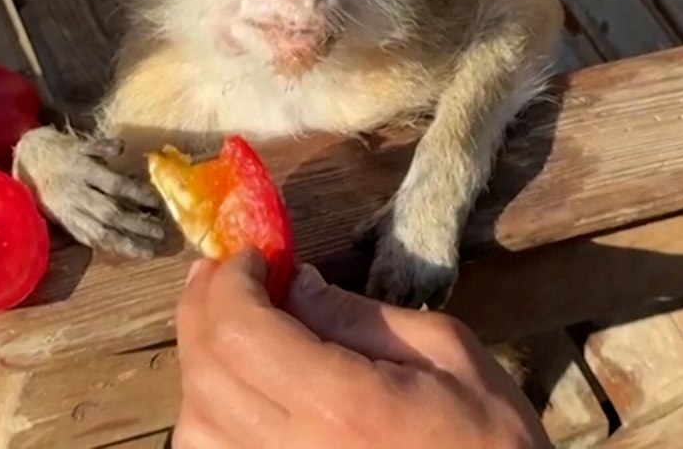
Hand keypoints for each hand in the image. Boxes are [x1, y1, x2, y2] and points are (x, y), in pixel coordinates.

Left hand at [173, 249, 550, 448]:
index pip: (238, 329)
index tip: (253, 252)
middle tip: (225, 273)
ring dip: (199, 369)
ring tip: (231, 331)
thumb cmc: (489, 438)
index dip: (230, 279)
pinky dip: (208, 421)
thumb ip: (359, 315)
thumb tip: (293, 283)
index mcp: (339, 404)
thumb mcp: (446, 352)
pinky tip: (236, 394)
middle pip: (203, 372)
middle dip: (203, 308)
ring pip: (192, 428)